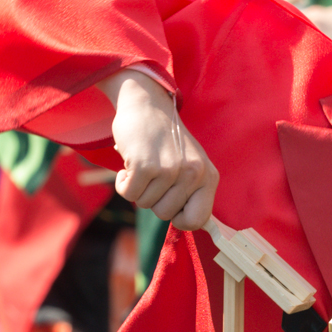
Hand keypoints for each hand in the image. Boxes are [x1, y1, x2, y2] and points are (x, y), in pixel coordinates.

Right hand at [97, 70, 217, 229]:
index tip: (171, 207)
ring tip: (144, 165)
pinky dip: (123, 183)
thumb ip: (193, 193)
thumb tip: (193, 226)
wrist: (147, 105)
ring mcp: (170, 169)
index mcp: (208, 176)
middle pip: (165, 214)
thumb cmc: (167, 141)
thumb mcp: (191, 165)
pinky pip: (128, 193)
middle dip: (153, 199)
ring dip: (137, 188)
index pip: (199, 220)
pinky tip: (130, 164)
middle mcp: (193, 173)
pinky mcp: (145, 165)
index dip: (179, 219)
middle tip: (154, 176)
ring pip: (145, 204)